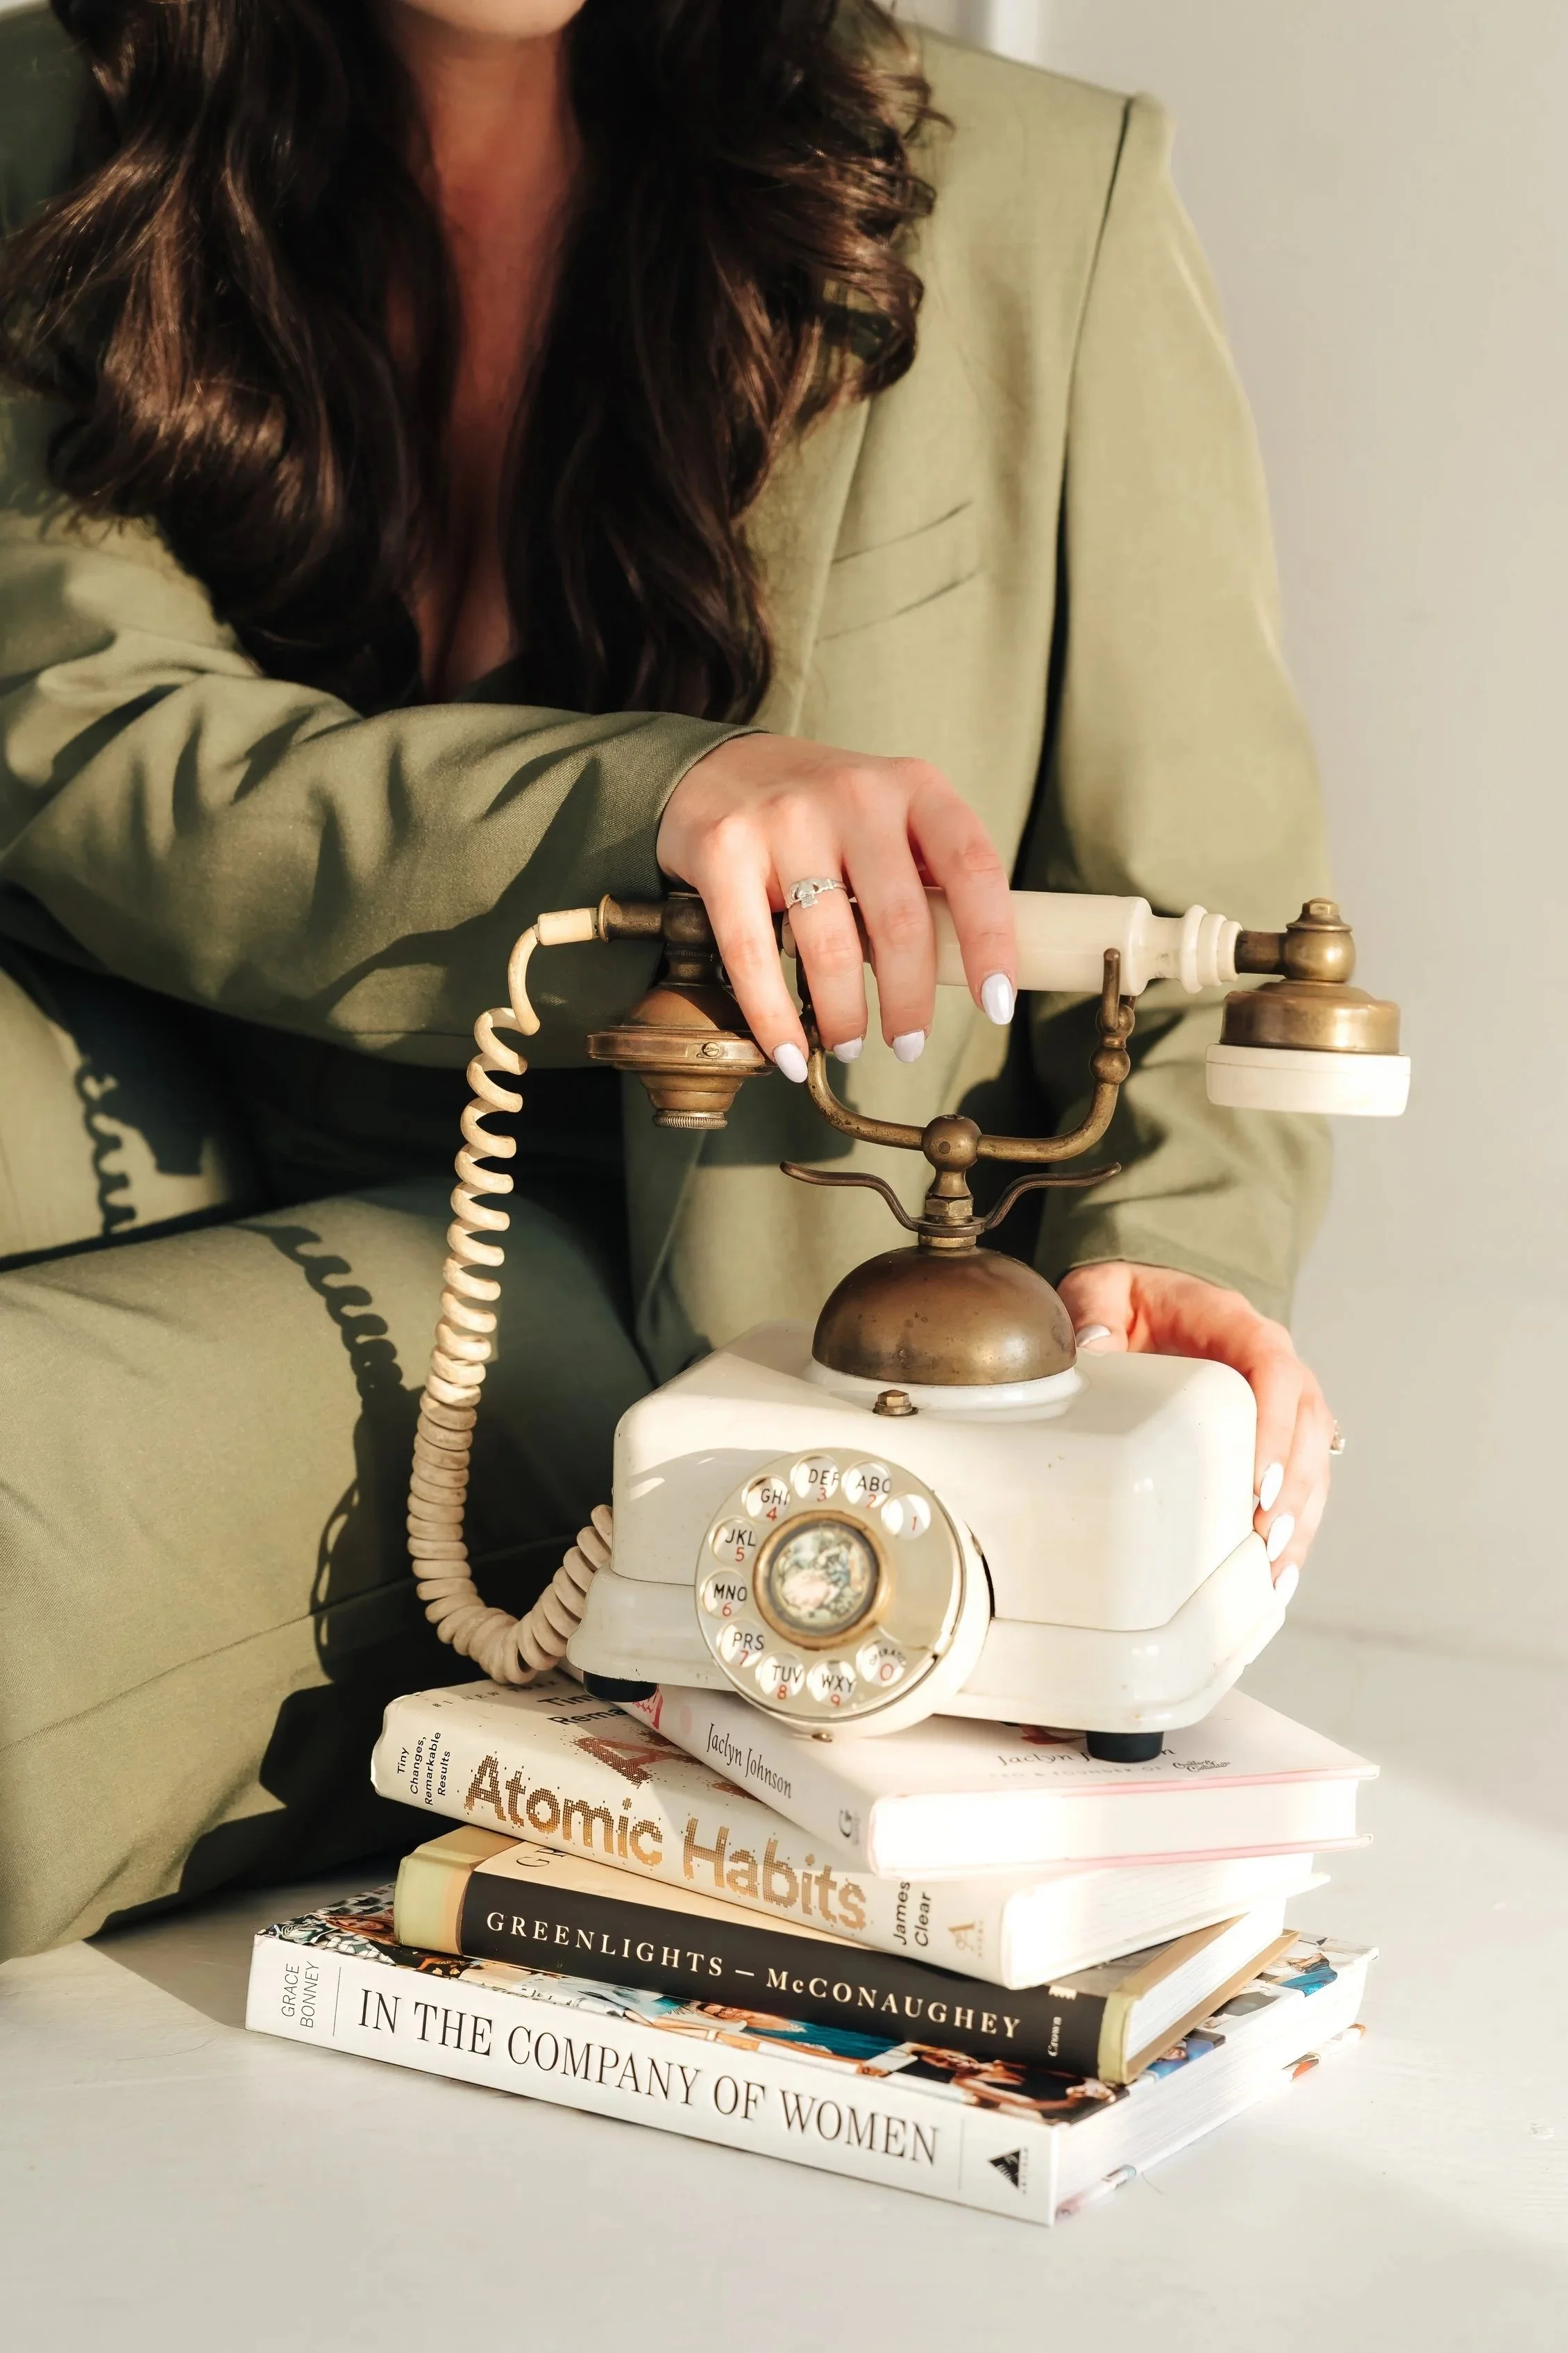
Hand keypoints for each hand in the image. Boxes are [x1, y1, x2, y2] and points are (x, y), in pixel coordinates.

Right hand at [656, 734, 1016, 1076]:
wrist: (716, 768)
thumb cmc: (821, 814)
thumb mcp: (889, 818)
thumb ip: (928, 875)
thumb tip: (970, 965)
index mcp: (913, 787)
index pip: (972, 866)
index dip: (990, 941)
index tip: (996, 1003)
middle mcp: (854, 795)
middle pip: (899, 921)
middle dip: (909, 1002)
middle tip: (909, 1046)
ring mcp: (785, 820)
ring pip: (829, 946)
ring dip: (846, 1016)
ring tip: (850, 1045)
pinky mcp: (723, 850)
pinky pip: (753, 955)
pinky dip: (774, 1017)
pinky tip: (789, 1051)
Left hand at [1056, 1262, 1331, 1587]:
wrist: (1140, 1302)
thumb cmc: (1125, 1298)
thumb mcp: (1102, 1292)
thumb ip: (1095, 1313)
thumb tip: (1094, 1352)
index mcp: (1234, 1323)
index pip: (1274, 1370)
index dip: (1276, 1427)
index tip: (1260, 1482)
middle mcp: (1269, 1360)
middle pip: (1307, 1424)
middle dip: (1295, 1486)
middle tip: (1266, 1538)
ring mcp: (1278, 1400)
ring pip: (1315, 1459)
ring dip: (1301, 1517)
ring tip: (1276, 1572)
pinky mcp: (1271, 1435)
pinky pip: (1300, 1480)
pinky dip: (1295, 1526)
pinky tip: (1278, 1573)